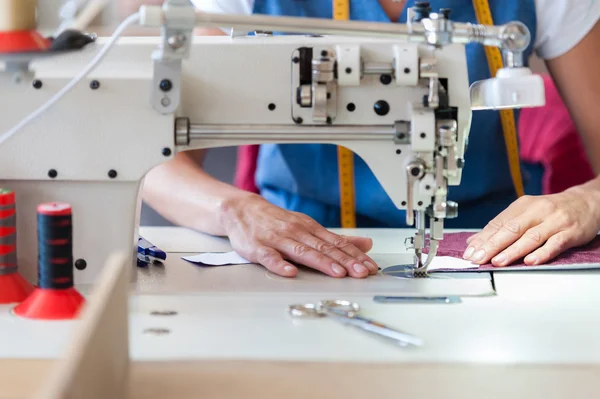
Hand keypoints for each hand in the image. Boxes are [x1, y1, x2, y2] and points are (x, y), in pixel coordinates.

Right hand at [218, 194, 377, 277]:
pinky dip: (280, 265)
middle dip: (345, 261)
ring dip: (321, 262)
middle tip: (361, 273)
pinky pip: (270, 257)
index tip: (370, 267)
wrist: (243, 210)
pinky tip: (290, 272)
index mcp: (311, 228)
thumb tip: (366, 244)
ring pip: (302, 252)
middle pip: (324, 248)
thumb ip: (336, 239)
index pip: (337, 243)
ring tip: (337, 273)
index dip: (355, 256)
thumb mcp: (309, 227)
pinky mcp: (259, 248)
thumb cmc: (277, 222)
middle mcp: (297, 232)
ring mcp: (278, 240)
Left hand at [463, 186, 599, 266]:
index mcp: (522, 206)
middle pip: (511, 229)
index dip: (482, 239)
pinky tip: (530, 261)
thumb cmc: (551, 210)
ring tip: (497, 261)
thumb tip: (474, 240)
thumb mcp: (525, 213)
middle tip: (478, 258)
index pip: (498, 224)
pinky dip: (542, 253)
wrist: (586, 202)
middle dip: (491, 245)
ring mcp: (554, 221)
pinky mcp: (570, 232)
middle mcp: (537, 211)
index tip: (469, 252)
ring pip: (530, 237)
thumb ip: (501, 227)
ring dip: (512, 251)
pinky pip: (555, 243)